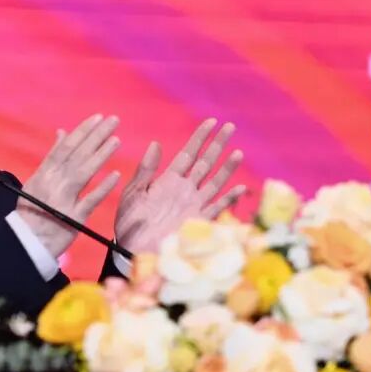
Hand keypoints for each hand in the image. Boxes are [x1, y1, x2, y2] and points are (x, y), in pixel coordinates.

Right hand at [17, 114, 122, 257]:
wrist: (26, 243)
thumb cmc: (32, 211)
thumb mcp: (36, 181)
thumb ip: (51, 158)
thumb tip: (62, 133)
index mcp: (44, 173)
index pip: (65, 147)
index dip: (82, 131)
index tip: (98, 118)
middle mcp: (53, 183)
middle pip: (77, 155)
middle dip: (96, 136)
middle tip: (113, 120)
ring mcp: (64, 200)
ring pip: (83, 173)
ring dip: (101, 155)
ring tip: (116, 139)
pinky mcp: (74, 219)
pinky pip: (89, 201)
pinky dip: (102, 188)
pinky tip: (116, 175)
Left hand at [114, 118, 245, 256]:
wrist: (133, 249)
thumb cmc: (130, 222)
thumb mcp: (133, 193)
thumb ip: (145, 170)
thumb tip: (155, 144)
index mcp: (169, 180)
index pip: (189, 153)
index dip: (200, 137)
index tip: (211, 122)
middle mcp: (185, 189)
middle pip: (206, 162)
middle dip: (218, 145)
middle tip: (230, 126)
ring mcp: (194, 204)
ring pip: (215, 182)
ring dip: (226, 168)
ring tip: (237, 153)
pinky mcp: (198, 221)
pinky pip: (217, 208)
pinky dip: (229, 199)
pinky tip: (240, 189)